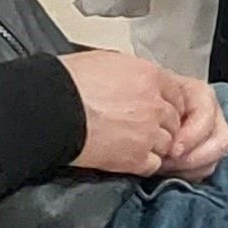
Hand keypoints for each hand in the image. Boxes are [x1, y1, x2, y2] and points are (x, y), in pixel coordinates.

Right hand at [62, 50, 225, 175]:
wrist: (49, 110)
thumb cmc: (67, 82)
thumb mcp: (107, 62)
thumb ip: (132, 73)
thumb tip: (133, 80)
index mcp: (149, 76)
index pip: (178, 94)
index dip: (167, 105)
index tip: (158, 112)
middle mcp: (155, 104)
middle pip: (175, 120)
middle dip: (162, 126)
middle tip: (140, 130)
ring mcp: (147, 132)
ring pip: (168, 144)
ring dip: (154, 146)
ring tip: (130, 144)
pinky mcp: (135, 157)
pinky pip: (154, 164)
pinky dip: (144, 164)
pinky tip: (126, 158)